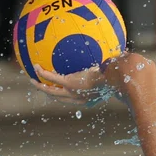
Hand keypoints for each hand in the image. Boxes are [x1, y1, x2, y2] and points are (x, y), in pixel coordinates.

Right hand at [30, 52, 151, 104]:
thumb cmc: (122, 75)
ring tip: (33, 80)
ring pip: (52, 91)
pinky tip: (36, 67)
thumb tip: (122, 56)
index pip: (77, 99)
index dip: (67, 97)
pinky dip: (43, 73)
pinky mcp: (69, 83)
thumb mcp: (116, 72)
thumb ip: (114, 67)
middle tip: (43, 88)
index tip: (62, 92)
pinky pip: (51, 78)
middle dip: (51, 93)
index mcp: (91, 97)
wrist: (120, 78)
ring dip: (41, 86)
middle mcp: (81, 98)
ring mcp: (74, 91)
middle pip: (61, 98)